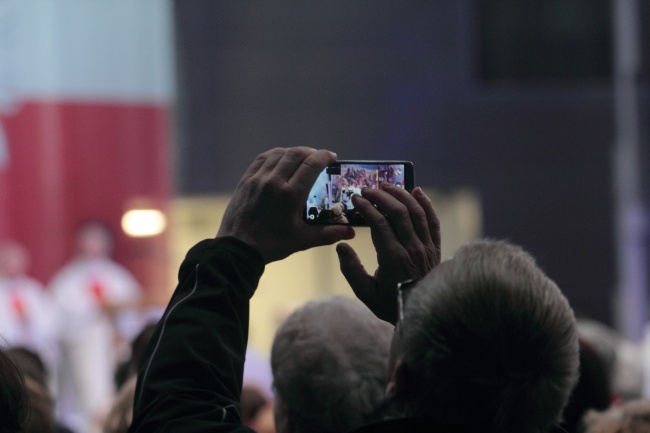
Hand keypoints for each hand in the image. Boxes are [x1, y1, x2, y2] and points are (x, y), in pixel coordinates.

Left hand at [217, 147, 354, 262]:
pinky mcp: (246, 180)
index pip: (311, 164)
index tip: (332, 157)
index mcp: (290, 195)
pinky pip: (262, 158)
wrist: (238, 248)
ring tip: (302, 158)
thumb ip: (328, 234)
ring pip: (279, 153)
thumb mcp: (302, 240)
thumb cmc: (272, 245)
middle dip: (311, 152)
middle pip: (296, 154)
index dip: (324, 156)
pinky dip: (276, 155)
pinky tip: (281, 159)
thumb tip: (351, 232)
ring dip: (294, 152)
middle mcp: (274, 181)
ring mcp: (258, 179)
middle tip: (320, 158)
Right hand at [336, 184, 439, 323]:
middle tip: (367, 190)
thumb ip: (351, 269)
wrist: (422, 314)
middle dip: (380, 196)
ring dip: (401, 195)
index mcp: (393, 258)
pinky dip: (426, 203)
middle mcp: (412, 249)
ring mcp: (426, 247)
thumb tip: (341, 245)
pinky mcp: (435, 248)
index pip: (379, 223)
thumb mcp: (366, 293)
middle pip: (398, 212)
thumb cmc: (391, 304)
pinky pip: (433, 220)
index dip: (366, 207)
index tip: (355, 199)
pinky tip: (417, 191)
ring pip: (416, 212)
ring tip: (386, 185)